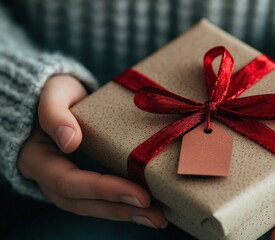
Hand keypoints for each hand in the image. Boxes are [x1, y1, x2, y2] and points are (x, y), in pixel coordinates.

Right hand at [18, 75, 167, 228]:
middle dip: (121, 210)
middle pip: (83, 203)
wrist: (62, 99)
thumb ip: (54, 113)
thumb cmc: (59, 95)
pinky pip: (102, 200)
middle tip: (156, 216)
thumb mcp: (54, 94)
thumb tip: (69, 141)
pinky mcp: (85, 184)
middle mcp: (51, 179)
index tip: (139, 194)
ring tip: (158, 219)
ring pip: (94, 207)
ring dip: (126, 214)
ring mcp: (68, 184)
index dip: (103, 190)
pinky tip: (149, 210)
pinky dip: (125, 207)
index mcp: (38, 159)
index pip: (69, 182)